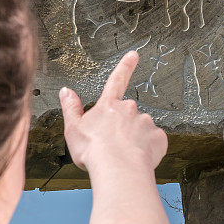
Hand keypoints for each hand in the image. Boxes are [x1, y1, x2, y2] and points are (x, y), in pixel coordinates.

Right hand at [59, 50, 167, 172]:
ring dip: (135, 140)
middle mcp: (129, 109)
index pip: (116, 81)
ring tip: (123, 156)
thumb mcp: (73, 129)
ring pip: (141, 129)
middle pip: (128, 114)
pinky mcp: (158, 138)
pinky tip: (138, 159)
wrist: (117, 169)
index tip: (133, 55)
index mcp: (108, 106)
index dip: (125, 66)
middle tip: (113, 146)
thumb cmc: (93, 151)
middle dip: (123, 127)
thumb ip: (71, 108)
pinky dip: (148, 150)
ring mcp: (145, 122)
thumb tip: (66, 91)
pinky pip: (154, 143)